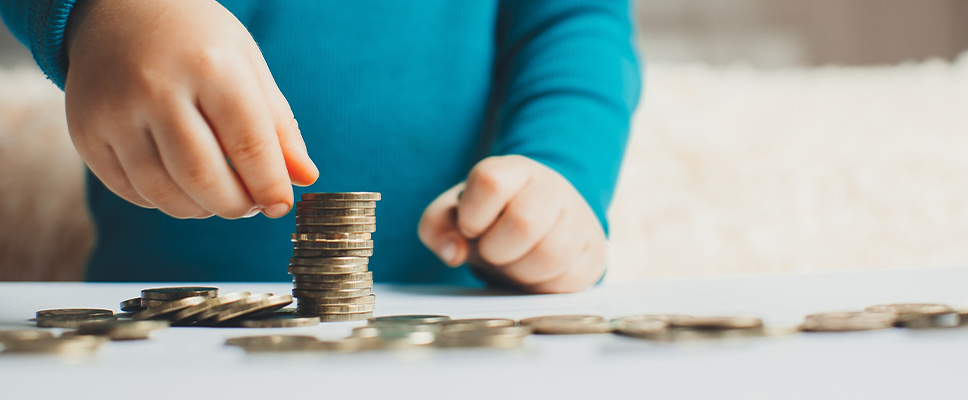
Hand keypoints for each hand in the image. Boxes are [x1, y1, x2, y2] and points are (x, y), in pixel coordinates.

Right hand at [63, 0, 317, 218]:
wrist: (117, 9)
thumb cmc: (196, 39)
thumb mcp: (247, 65)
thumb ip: (278, 125)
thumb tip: (305, 178)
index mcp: (210, 66)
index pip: (249, 145)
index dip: (270, 186)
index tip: (281, 205)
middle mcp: (157, 88)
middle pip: (203, 178)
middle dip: (236, 206)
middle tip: (250, 206)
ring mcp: (115, 112)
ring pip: (164, 193)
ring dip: (201, 210)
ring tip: (218, 198)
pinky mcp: (86, 132)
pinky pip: (130, 190)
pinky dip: (163, 202)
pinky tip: (180, 188)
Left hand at [419, 155, 605, 292]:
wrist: (538, 230)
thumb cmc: (490, 222)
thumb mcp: (455, 216)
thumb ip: (437, 227)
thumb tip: (453, 251)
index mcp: (514, 170)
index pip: (490, 181)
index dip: (472, 215)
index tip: (470, 227)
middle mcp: (551, 188)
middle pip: (524, 221)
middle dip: (496, 250)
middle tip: (493, 251)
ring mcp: (578, 218)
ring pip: (550, 254)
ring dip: (520, 272)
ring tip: (513, 264)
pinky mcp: (593, 252)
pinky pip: (568, 279)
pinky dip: (541, 287)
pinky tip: (533, 275)